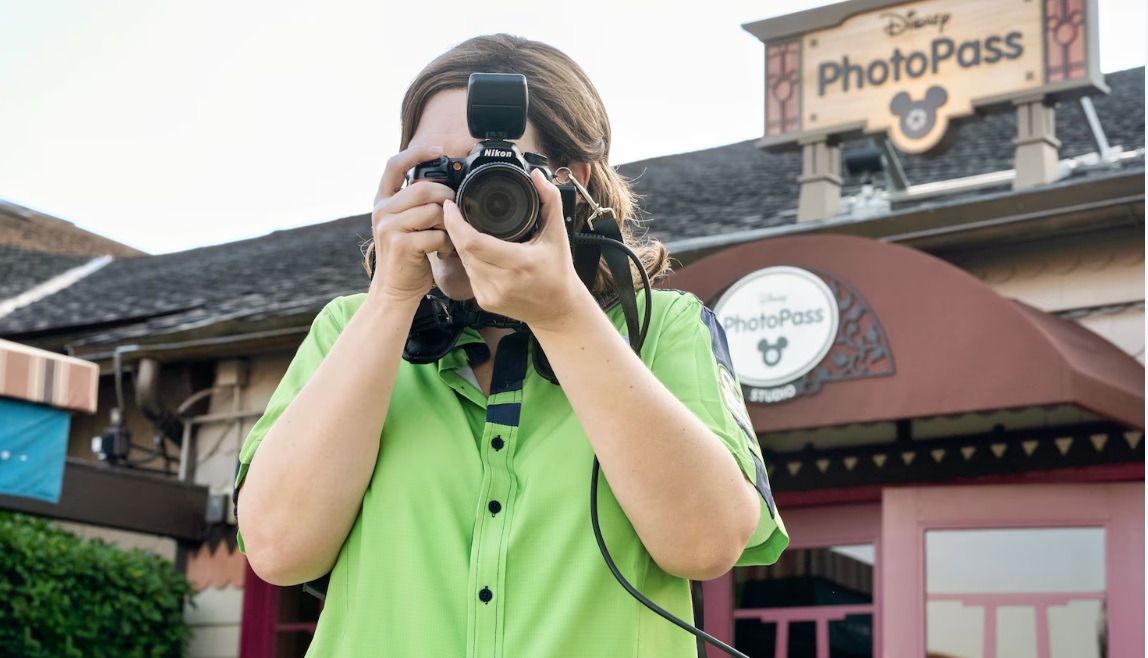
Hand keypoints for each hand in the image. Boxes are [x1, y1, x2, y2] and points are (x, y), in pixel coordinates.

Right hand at [368, 145, 455, 302]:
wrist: (395, 290)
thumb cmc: (407, 256)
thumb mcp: (405, 224)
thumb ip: (415, 203)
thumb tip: (444, 184)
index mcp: (382, 201)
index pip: (395, 165)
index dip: (417, 153)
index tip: (438, 150)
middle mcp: (382, 211)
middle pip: (424, 188)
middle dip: (447, 198)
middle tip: (453, 212)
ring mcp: (389, 227)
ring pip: (434, 211)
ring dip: (448, 224)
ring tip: (446, 237)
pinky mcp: (402, 245)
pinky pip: (437, 234)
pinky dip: (447, 243)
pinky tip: (442, 251)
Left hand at [442, 168, 594, 329]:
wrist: (558, 309)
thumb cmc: (558, 270)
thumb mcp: (558, 233)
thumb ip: (550, 200)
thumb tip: (536, 175)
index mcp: (519, 263)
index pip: (473, 242)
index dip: (455, 223)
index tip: (450, 205)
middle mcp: (502, 282)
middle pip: (463, 250)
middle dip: (454, 229)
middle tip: (452, 211)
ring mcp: (491, 295)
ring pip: (463, 262)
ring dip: (460, 243)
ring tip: (462, 227)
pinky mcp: (485, 302)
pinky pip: (469, 274)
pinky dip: (469, 259)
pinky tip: (475, 250)